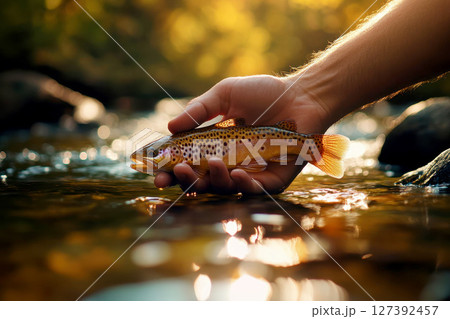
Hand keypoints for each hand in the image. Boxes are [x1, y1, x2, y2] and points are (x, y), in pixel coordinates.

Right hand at [155, 74, 330, 193]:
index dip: (172, 171)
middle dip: (186, 181)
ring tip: (211, 163)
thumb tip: (169, 128)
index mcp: (215, 145)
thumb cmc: (264, 93)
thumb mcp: (225, 95)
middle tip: (179, 171)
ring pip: (225, 188)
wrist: (301, 96)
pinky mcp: (271, 180)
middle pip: (202, 181)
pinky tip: (237, 173)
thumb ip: (199, 110)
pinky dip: (243, 184)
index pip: (189, 163)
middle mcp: (229, 162)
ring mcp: (250, 172)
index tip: (158, 175)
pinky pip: (254, 190)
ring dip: (214, 180)